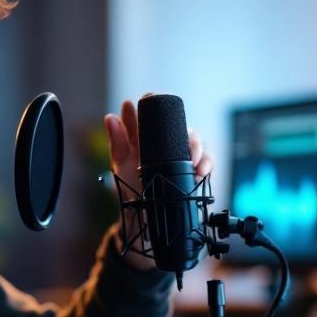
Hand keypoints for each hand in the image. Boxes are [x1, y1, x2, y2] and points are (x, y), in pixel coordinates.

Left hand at [104, 98, 214, 270]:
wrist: (144, 219)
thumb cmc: (131, 189)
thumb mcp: (121, 166)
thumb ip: (117, 142)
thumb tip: (109, 117)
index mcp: (147, 140)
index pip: (150, 114)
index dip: (150, 102)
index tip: (149, 97)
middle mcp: (166, 145)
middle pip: (182, 126)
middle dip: (185, 130)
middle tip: (184, 138)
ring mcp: (181, 157)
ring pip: (197, 141)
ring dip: (198, 147)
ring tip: (193, 158)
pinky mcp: (193, 171)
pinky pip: (207, 161)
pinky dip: (207, 163)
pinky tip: (200, 170)